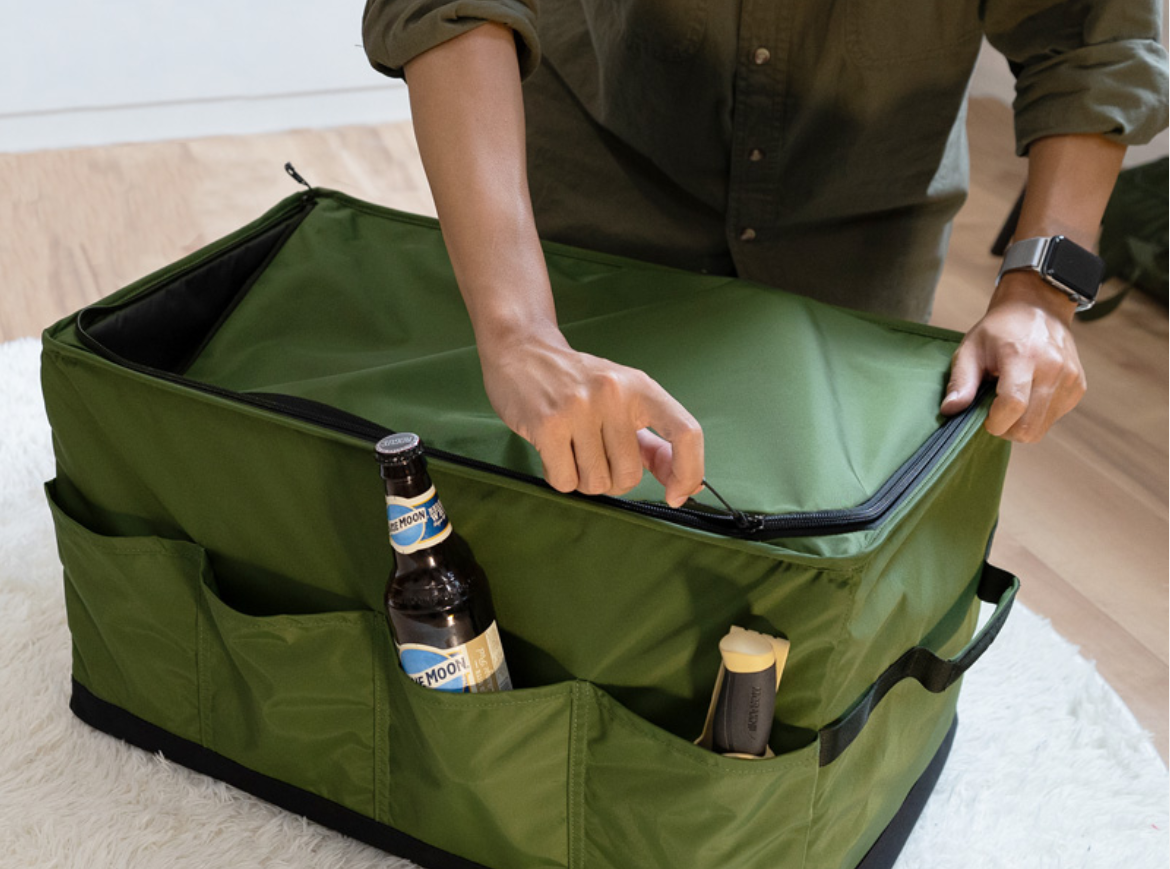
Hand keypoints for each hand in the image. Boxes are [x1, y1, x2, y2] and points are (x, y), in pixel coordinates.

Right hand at [478, 329, 704, 506]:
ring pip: (596, 483)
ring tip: (571, 451)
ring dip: (582, 480)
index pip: (685, 432)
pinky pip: (564, 481)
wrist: (523, 350)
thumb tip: (686, 485)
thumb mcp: (622, 400)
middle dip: (612, 481)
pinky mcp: (547, 424)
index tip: (677, 494)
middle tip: (595, 457)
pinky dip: (559, 478)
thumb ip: (651, 443)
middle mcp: (615, 394)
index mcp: (641, 387)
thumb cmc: (578, 384)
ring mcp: (580, 408)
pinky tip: (553, 453)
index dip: (688, 471)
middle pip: (629, 475)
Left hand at [940, 272, 1085, 442]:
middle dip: (1005, 429)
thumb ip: (961, 381)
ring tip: (1009, 402)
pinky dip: (1035, 417)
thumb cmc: (999, 330)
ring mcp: (1070, 379)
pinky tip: (1027, 396)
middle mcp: (1053, 368)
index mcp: (1023, 356)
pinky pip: (1052, 419)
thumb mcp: (970, 348)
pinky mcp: (1078, 387)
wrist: (1037, 308)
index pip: (1013, 405)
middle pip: (1028, 426)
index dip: (994, 422)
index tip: (983, 417)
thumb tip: (950, 410)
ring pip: (1040, 429)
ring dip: (1020, 425)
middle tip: (993, 413)